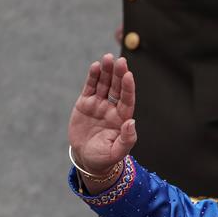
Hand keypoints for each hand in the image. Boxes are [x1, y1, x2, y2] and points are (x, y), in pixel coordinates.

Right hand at [68, 53, 136, 174]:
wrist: (86, 158)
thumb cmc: (104, 157)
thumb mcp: (117, 152)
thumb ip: (127, 139)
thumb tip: (131, 122)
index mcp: (122, 119)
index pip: (127, 100)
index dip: (128, 87)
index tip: (128, 75)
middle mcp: (112, 109)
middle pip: (116, 88)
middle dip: (118, 74)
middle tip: (120, 60)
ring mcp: (99, 105)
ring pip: (104, 84)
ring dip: (106, 71)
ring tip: (107, 58)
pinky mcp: (85, 103)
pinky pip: (90, 87)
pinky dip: (93, 77)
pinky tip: (96, 66)